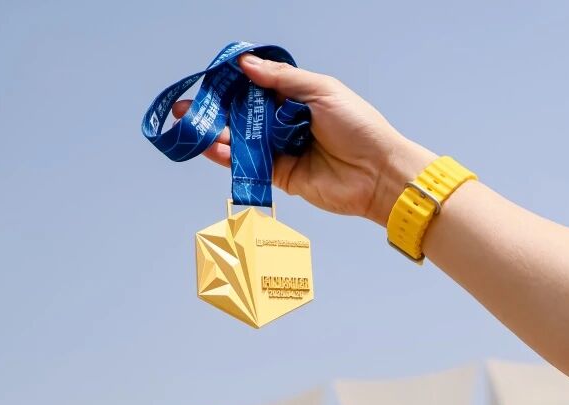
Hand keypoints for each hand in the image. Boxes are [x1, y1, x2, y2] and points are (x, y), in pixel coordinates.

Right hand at [171, 55, 433, 224]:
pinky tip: (211, 147)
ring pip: (243, 139)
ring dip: (217, 133)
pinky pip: (250, 164)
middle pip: (245, 114)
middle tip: (190, 104)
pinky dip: (230, 157)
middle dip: (217, 109)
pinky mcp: (282, 176)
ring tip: (192, 125)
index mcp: (300, 97)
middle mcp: (288, 123)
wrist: (378, 174)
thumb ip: (282, 80)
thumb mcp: (322, 90)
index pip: (259, 87)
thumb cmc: (360, 128)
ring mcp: (284, 149)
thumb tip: (247, 66)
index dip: (235, 83)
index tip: (212, 79)